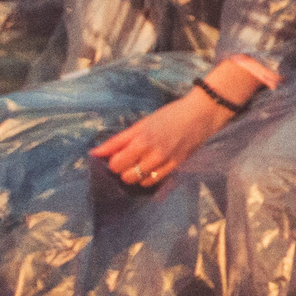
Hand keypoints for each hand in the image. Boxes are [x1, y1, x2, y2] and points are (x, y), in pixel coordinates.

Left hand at [91, 56, 273, 185]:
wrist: (201, 114)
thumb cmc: (169, 115)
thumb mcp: (142, 124)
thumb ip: (118, 140)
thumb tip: (94, 153)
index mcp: (140, 140)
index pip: (115, 163)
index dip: (113, 161)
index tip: (117, 155)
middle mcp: (152, 153)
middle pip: (125, 175)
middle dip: (123, 170)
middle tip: (128, 160)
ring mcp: (165, 162)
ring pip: (138, 181)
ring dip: (135, 176)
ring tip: (139, 165)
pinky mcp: (176, 166)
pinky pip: (154, 181)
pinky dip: (148, 179)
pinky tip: (150, 170)